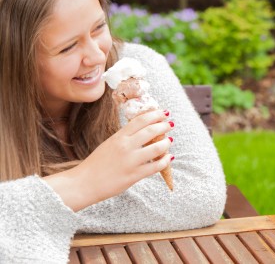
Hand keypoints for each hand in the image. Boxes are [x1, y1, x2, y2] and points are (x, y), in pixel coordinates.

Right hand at [44, 109, 173, 211]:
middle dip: (164, 125)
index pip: (141, 120)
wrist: (83, 184)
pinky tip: (168, 158)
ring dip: (166, 143)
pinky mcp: (134, 175)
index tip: (164, 112)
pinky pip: (156, 166)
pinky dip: (165, 161)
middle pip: (151, 130)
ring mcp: (131, 161)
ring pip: (157, 148)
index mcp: (118, 137)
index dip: (155, 114)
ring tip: (169, 140)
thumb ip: (125, 138)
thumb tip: (144, 132)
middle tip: (170, 124)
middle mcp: (125, 146)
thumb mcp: (109, 144)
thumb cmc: (95, 164)